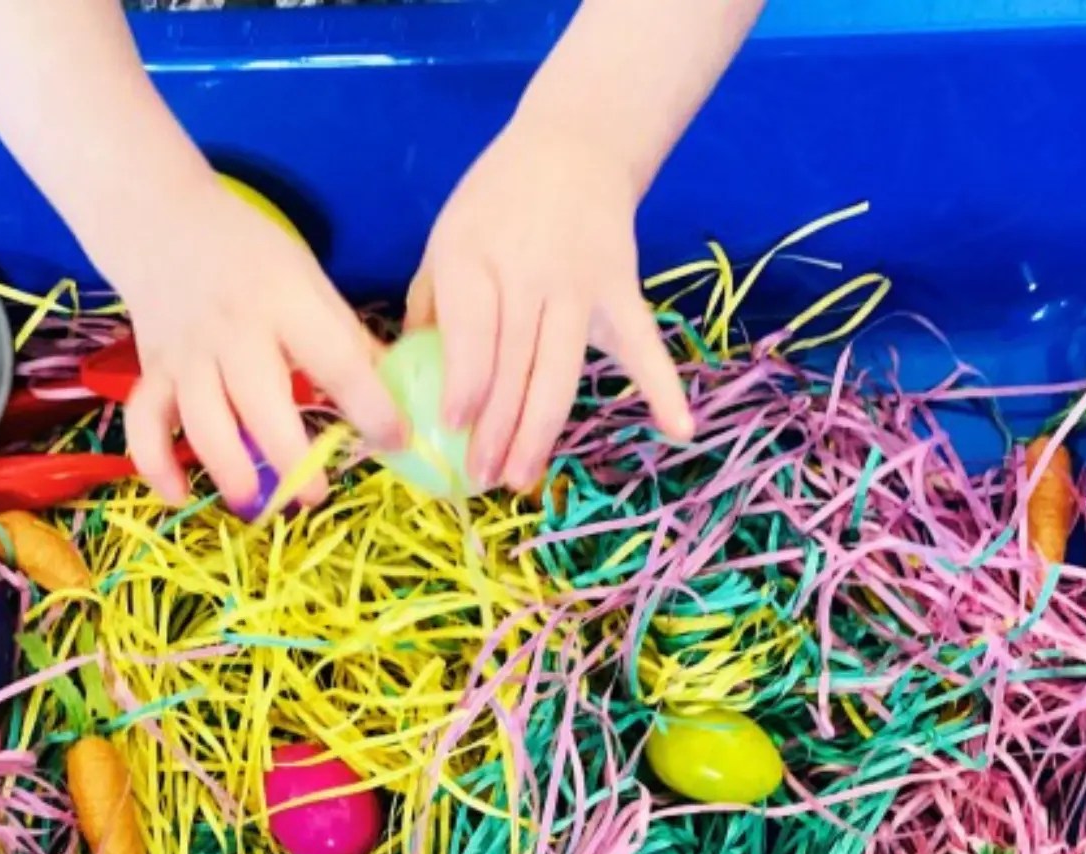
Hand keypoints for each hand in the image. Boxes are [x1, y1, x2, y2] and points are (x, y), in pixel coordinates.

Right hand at [115, 178, 403, 511]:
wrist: (160, 217)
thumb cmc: (249, 254)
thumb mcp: (306, 278)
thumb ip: (343, 336)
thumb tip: (397, 391)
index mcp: (284, 301)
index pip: (336, 360)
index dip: (370, 406)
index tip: (396, 441)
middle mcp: (233, 330)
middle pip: (262, 405)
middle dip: (292, 459)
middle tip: (316, 496)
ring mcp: (187, 353)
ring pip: (204, 423)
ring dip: (230, 471)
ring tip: (257, 504)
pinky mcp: (152, 370)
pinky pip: (146, 425)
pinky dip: (156, 465)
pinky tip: (178, 495)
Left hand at [407, 119, 694, 492]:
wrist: (575, 144)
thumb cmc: (498, 203)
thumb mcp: (448, 238)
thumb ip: (430, 305)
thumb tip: (407, 378)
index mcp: (474, 256)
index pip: (473, 330)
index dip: (466, 382)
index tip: (454, 428)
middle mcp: (528, 272)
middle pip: (514, 362)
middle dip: (497, 427)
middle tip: (482, 478)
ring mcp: (580, 284)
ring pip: (561, 368)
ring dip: (541, 428)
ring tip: (522, 477)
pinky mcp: (622, 290)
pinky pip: (643, 345)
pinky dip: (663, 386)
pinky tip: (678, 429)